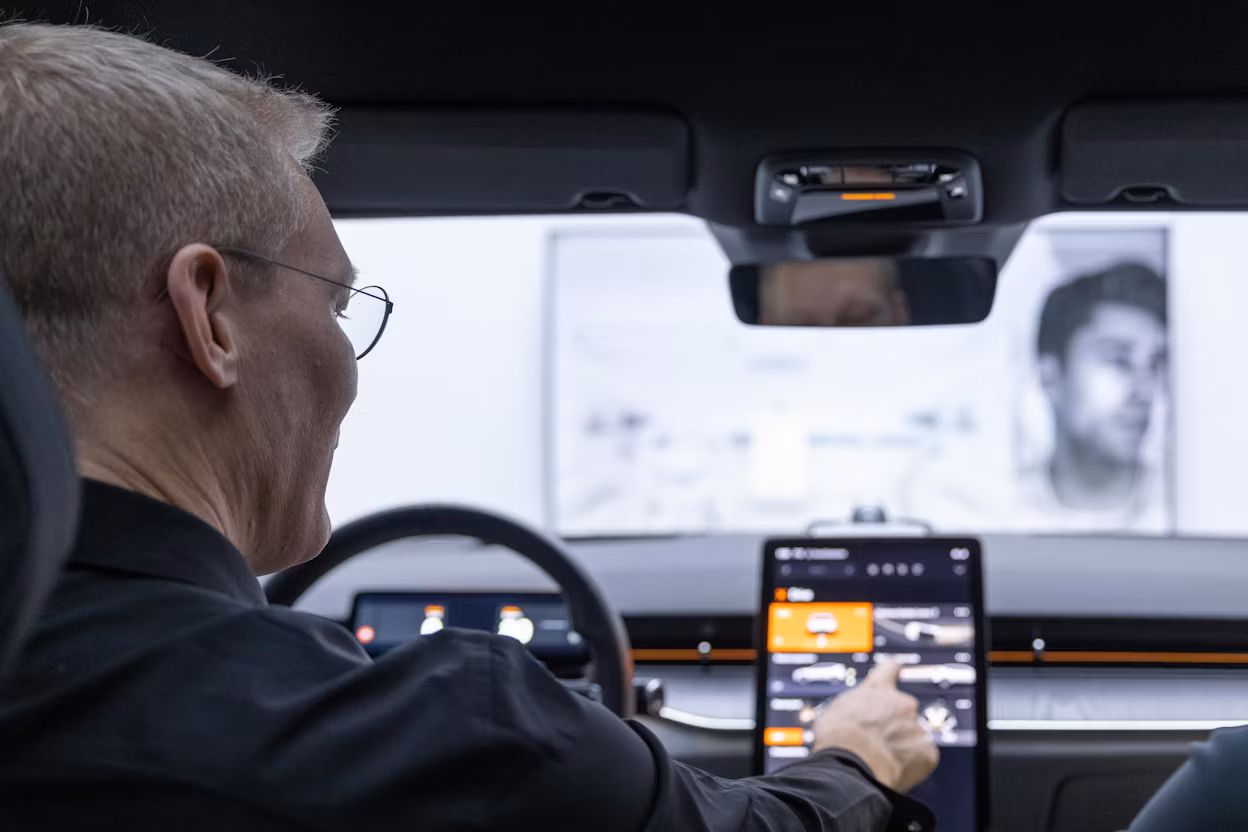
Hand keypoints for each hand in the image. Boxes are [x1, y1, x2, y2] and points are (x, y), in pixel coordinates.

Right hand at [811, 660, 938, 792]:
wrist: (851, 766)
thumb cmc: (837, 739)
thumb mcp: (836, 710)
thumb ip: (855, 707)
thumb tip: (855, 716)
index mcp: (878, 689)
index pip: (890, 669)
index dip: (893, 670)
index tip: (897, 669)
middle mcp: (902, 703)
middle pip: (903, 710)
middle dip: (894, 724)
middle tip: (877, 741)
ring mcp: (917, 727)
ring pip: (912, 735)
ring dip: (902, 745)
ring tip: (881, 760)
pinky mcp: (927, 752)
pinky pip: (923, 757)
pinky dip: (913, 764)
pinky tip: (894, 770)